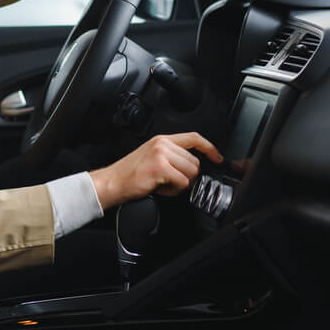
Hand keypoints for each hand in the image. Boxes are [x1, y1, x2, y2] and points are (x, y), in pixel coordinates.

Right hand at [89, 133, 222, 208]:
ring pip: (191, 172)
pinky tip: (161, 189)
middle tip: (171, 182)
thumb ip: (171, 155)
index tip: (217, 157)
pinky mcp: (161, 168)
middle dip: (188, 176)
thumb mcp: (152, 156)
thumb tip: (192, 165)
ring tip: (164, 185)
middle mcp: (163, 144)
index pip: (194, 138)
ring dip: (181, 184)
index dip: (210, 148)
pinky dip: (174, 191)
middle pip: (195, 161)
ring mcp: (162, 155)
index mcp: (162, 140)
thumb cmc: (129, 173)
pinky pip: (182, 183)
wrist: (112, 182)